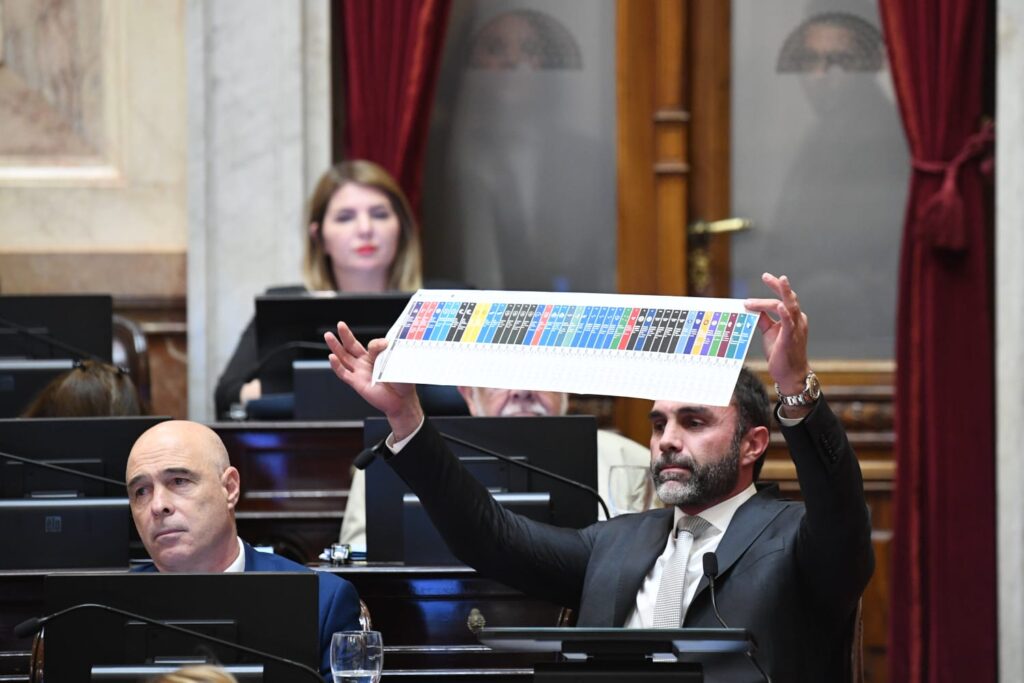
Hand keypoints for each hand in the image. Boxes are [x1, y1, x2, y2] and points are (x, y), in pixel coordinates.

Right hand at [325, 322, 422, 440]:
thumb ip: (388, 352)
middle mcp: (366, 363)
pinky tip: (332, 357)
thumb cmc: (402, 382)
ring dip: (336, 347)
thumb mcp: (396, 363)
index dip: (377, 343)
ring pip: (344, 358)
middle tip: (340, 325)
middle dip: (345, 335)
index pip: (372, 345)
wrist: (402, 401)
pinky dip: (337, 366)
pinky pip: (344, 373)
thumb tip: (384, 342)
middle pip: (352, 347)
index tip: (386, 344)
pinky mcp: (356, 383)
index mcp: (376, 357)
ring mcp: (360, 372)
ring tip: (328, 336)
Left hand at [744, 273, 810, 395]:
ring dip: (785, 292)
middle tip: (766, 276)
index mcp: (793, 318)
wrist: (790, 374)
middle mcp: (798, 321)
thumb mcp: (770, 333)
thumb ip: (764, 320)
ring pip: (791, 306)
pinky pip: (790, 323)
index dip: (772, 290)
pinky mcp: (791, 338)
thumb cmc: (782, 353)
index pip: (782, 300)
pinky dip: (785, 314)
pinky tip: (780, 305)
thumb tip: (753, 309)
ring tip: (780, 280)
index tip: (764, 280)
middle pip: (788, 298)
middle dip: (778, 286)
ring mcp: (796, 329)